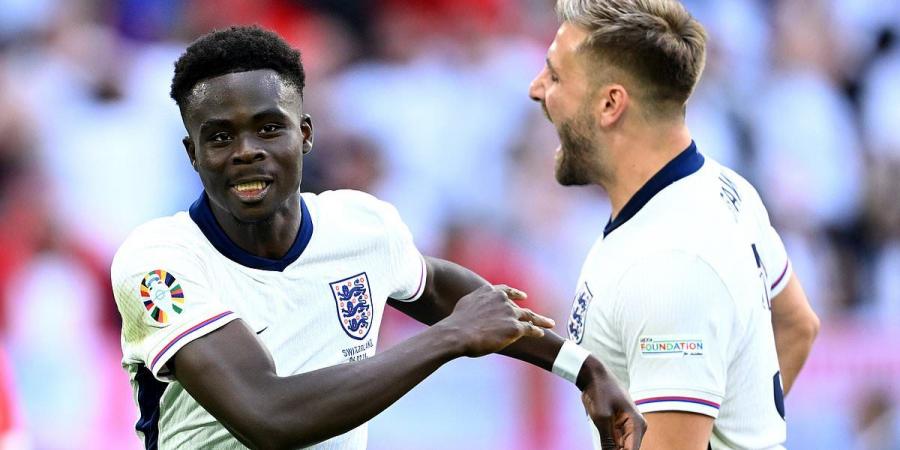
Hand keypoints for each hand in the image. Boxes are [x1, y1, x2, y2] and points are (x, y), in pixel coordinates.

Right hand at [437, 284, 554, 357]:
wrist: (458, 332)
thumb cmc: (457, 322)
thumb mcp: (466, 304)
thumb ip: (475, 303)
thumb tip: (473, 308)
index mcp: (490, 292)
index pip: (507, 291)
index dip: (516, 294)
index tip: (523, 296)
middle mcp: (502, 300)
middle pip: (520, 306)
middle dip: (530, 312)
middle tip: (540, 315)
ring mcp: (510, 313)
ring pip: (530, 316)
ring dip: (541, 320)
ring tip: (550, 323)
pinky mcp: (515, 328)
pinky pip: (530, 328)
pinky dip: (536, 330)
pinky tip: (541, 333)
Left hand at [580, 359, 645, 449]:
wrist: (594, 376)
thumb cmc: (600, 391)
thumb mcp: (602, 417)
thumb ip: (608, 440)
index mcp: (637, 424)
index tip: (608, 448)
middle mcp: (636, 428)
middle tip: (603, 441)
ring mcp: (627, 428)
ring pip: (621, 448)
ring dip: (611, 448)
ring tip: (602, 431)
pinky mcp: (618, 427)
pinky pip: (615, 443)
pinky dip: (608, 446)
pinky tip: (603, 443)